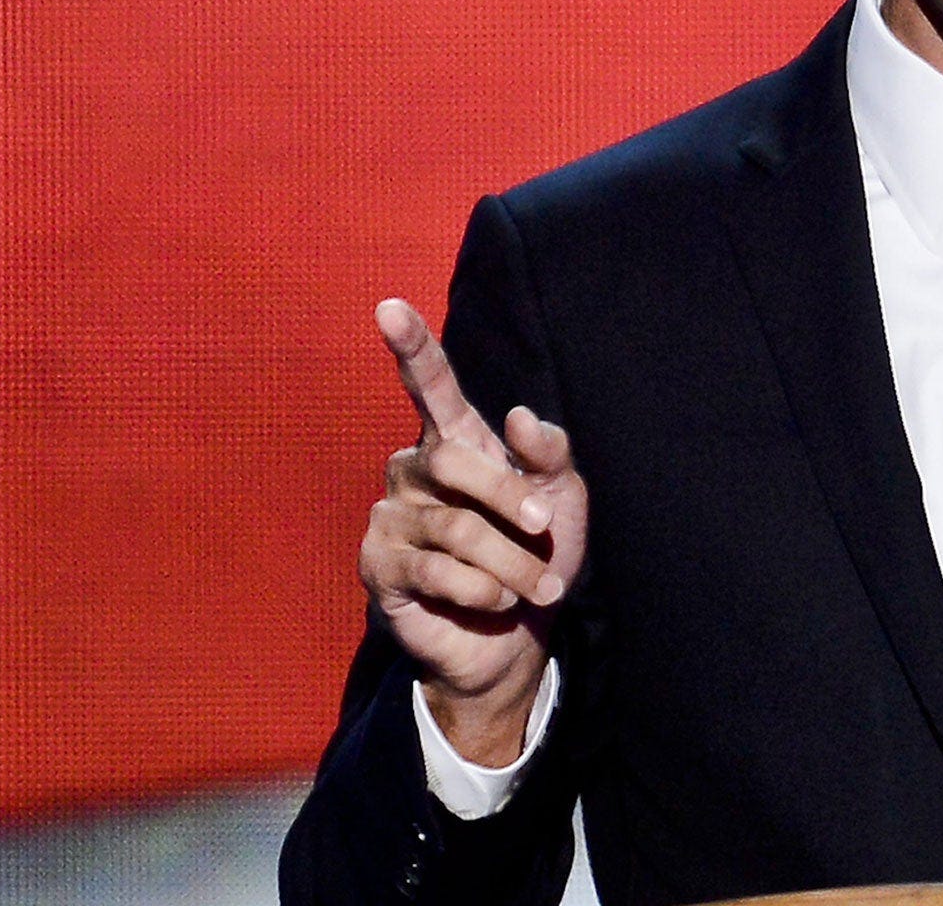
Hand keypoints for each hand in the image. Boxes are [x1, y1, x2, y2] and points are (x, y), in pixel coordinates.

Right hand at [357, 298, 588, 762]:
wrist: (515, 637)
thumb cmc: (537, 555)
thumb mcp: (563, 499)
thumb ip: (549, 454)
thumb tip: (521, 416)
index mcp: (457, 442)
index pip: (430, 385)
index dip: (411, 346)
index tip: (389, 305)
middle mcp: (414, 470)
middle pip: (452, 460)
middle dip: (510, 500)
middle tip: (547, 533)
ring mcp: (390, 518)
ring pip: (454, 526)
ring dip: (511, 563)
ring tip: (536, 589)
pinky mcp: (379, 568)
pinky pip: (436, 570)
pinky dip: (483, 589)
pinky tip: (495, 601)